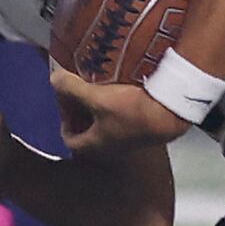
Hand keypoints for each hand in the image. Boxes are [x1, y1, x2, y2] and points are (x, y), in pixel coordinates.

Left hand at [51, 68, 188, 153]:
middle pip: (89, 132)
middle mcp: (111, 147)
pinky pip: (123, 120)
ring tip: (100, 88)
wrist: (170, 113)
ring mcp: (129, 140)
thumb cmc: (132, 110)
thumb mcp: (96, 97)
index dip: (64, 124)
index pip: (70, 140)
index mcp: (95, 144)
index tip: (65, 105)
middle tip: (80, 93)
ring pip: (107, 126)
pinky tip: (122, 89)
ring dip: (101, 109)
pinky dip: (117, 107)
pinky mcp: (144, 130)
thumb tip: (54, 78)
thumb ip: (72, 88)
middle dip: (82, 113)